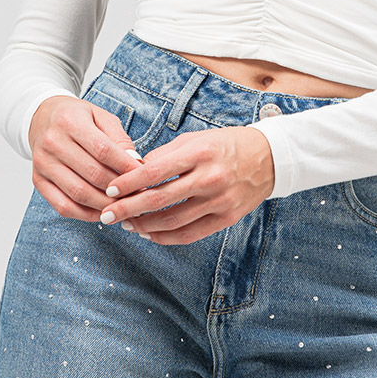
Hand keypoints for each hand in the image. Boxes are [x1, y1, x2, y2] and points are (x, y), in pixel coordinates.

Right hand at [28, 94, 147, 220]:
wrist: (41, 118)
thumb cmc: (76, 117)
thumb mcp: (100, 116)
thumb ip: (119, 138)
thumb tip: (135, 163)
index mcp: (70, 122)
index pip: (103, 150)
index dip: (125, 166)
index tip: (143, 176)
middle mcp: (53, 143)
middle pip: (92, 174)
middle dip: (118, 189)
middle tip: (137, 195)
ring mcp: (43, 164)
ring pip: (78, 194)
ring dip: (104, 204)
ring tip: (122, 206)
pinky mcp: (38, 181)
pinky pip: (63, 206)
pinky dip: (85, 214)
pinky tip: (101, 212)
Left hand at [96, 126, 275, 245]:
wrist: (268, 158)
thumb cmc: (226, 144)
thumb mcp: (196, 139)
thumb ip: (166, 156)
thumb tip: (134, 171)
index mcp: (199, 153)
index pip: (154, 171)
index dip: (128, 183)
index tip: (110, 190)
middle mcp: (209, 178)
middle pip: (159, 200)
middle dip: (128, 209)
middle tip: (107, 214)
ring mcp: (219, 200)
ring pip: (172, 222)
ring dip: (144, 226)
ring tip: (127, 224)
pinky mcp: (227, 218)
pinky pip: (190, 234)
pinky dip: (166, 238)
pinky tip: (150, 234)